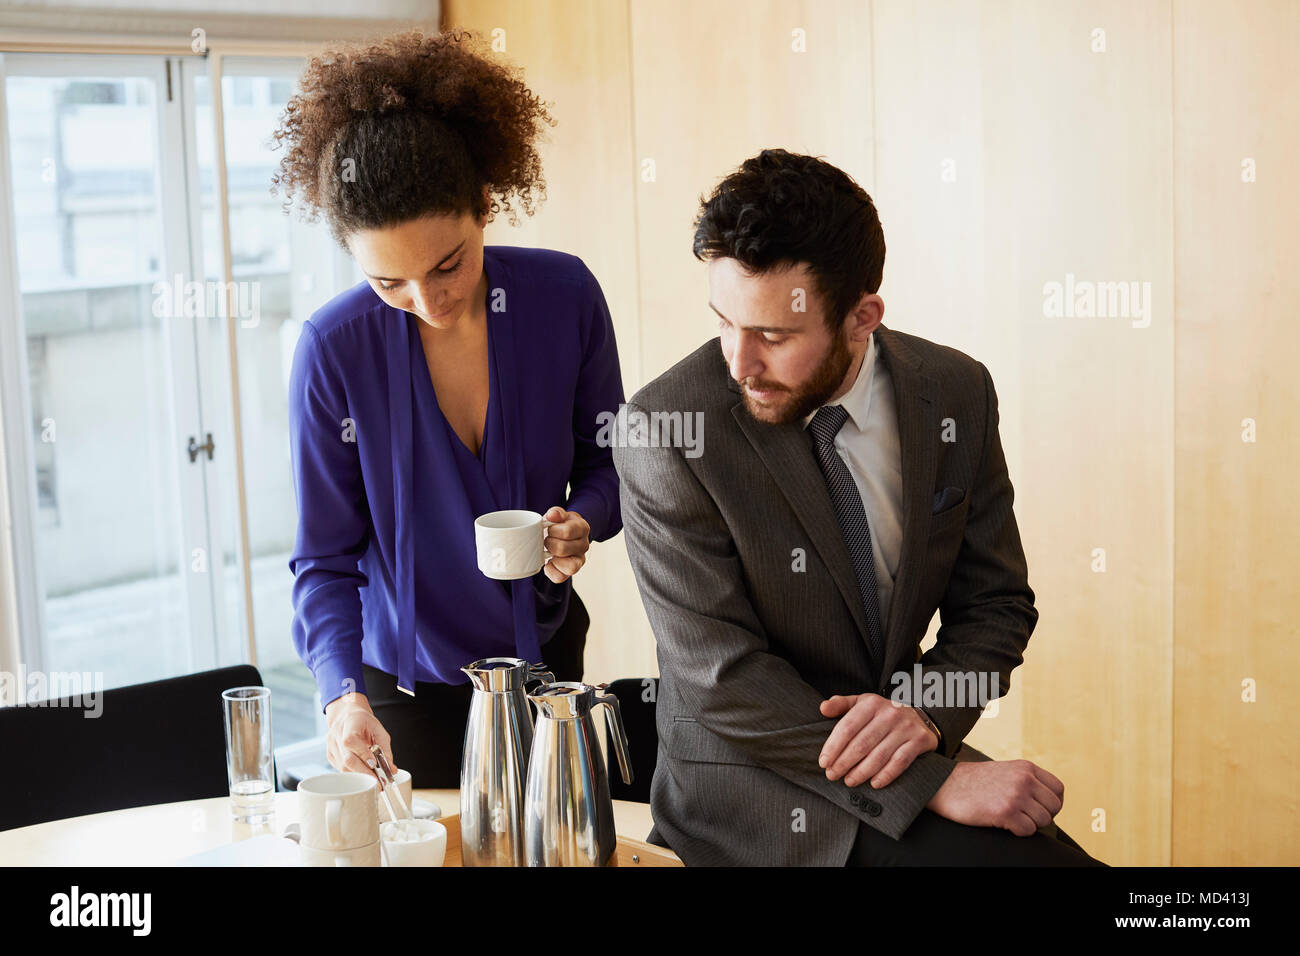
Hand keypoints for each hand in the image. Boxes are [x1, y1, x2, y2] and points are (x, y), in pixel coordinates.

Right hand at [324, 692, 395, 775]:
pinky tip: (362, 773)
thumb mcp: (379, 730)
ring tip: (373, 780)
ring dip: (360, 776)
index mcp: (349, 724)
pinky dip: (353, 773)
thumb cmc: (364, 722)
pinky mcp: (330, 756)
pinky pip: (341, 769)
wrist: (348, 716)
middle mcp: (336, 735)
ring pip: (343, 768)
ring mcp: (331, 746)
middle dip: (364, 773)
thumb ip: (385, 749)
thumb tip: (392, 769)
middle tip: (378, 782)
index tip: (375, 765)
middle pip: (347, 759)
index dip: (362, 754)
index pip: (350, 741)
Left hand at [541, 507, 589, 582]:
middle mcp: (584, 545)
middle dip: (549, 544)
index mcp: (582, 528)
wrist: (567, 533)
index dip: (553, 530)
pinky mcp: (572, 571)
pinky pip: (561, 577)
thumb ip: (556, 513)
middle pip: (563, 549)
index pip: (567, 532)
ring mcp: (580, 560)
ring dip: (554, 559)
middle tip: (547, 540)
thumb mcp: (559, 515)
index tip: (550, 528)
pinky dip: (551, 571)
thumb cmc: (561, 524)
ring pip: (570, 567)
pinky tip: (549, 562)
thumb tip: (552, 515)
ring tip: (549, 552)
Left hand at [818, 693, 939, 788]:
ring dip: (861, 772)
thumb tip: (823, 708)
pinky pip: (900, 762)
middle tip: (832, 775)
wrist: (920, 716)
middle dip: (844, 762)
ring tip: (849, 781)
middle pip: (861, 743)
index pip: (847, 727)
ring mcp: (905, 727)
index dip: (833, 747)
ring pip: (879, 755)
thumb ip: (841, 704)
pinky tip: (874, 784)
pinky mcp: (919, 740)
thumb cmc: (882, 713)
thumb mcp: (861, 703)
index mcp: (871, 703)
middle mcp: (889, 714)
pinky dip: (886, 775)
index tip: (823, 762)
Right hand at [926, 760, 1064, 835]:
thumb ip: (1026, 779)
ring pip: (1043, 820)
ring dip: (1029, 824)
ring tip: (1010, 818)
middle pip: (1054, 807)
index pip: (1058, 789)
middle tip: (1023, 816)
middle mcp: (1024, 779)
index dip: (1051, 803)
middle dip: (1042, 816)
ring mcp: (1015, 795)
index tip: (1038, 808)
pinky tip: (1002, 822)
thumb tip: (1048, 801)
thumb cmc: (973, 782)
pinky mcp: (1005, 812)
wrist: (945, 784)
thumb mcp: (1005, 771)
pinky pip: (1028, 831)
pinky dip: (1017, 831)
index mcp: (1025, 767)